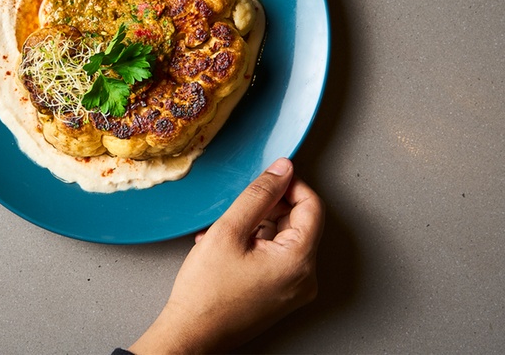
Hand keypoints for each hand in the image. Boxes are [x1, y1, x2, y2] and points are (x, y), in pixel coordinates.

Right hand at [129, 158, 324, 353]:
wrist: (192, 335)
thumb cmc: (206, 293)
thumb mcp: (229, 231)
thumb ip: (259, 195)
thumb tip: (281, 170)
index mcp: (298, 261)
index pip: (312, 206)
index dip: (290, 185)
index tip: (269, 178)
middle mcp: (304, 278)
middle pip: (299, 223)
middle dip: (269, 208)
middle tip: (239, 209)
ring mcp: (294, 290)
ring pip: (284, 239)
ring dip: (256, 227)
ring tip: (225, 232)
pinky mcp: (281, 296)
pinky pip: (277, 258)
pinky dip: (255, 245)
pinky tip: (227, 248)